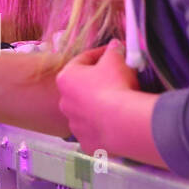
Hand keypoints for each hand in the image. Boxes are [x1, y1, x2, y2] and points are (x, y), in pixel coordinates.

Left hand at [55, 40, 140, 154]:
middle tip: (116, 81)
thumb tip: (115, 45)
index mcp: (66, 78)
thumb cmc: (115, 85)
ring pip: (86, 113)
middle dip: (96, 84)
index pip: (83, 61)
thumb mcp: (116, 60)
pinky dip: (104, 129)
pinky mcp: (87, 143)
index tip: (113, 53)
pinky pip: (95, 133)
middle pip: (82, 89)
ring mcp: (75, 125)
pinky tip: (116, 126)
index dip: (99, 55)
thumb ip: (113, 50)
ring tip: (117, 105)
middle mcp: (64, 102)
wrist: (123, 122)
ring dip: (98, 108)